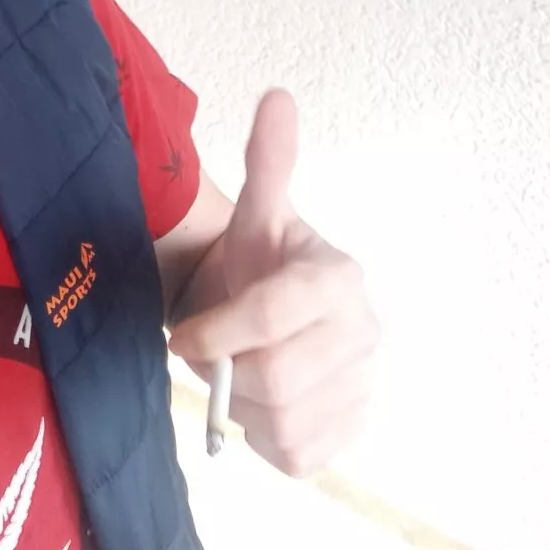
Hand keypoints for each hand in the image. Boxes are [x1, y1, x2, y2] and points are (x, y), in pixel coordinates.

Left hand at [168, 89, 378, 477]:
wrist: (277, 318)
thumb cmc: (261, 263)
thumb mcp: (258, 213)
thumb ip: (268, 160)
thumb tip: (277, 95)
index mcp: (340, 278)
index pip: (270, 314)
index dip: (215, 330)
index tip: (183, 335)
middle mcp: (366, 335)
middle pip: (274, 377)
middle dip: (227, 368)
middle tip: (211, 352)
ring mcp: (365, 390)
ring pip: (279, 420)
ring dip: (239, 403)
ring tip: (238, 370)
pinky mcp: (349, 436)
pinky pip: (292, 454)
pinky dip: (260, 435)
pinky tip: (259, 400)